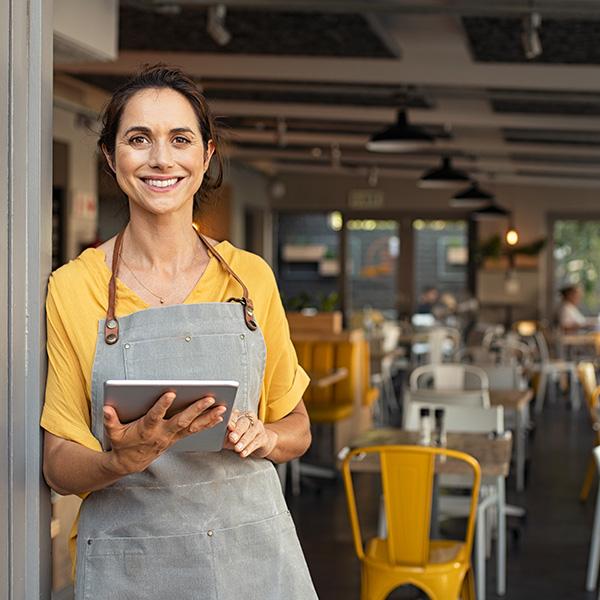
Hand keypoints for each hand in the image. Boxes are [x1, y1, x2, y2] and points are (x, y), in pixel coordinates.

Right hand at [103, 392, 226, 474]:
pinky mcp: (178, 438)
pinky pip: (196, 430)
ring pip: (193, 426)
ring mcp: (172, 436)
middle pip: (182, 420)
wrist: (130, 463)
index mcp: (146, 429)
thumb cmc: (122, 443)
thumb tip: (106, 408)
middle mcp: (163, 433)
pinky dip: (208, 423)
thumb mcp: (113, 433)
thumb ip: (110, 420)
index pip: (155, 416)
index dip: (162, 406)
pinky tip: (220, 416)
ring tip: (223, 407)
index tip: (171, 393)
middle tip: (209, 398)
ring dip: (208, 417)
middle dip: (196, 409)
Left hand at [224, 409, 277, 458]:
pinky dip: (249, 448)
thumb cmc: (240, 438)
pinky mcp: (263, 437)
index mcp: (240, 415)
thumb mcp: (230, 435)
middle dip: (237, 431)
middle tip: (232, 438)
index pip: (234, 415)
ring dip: (243, 441)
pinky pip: (256, 442)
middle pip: (244, 422)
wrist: (258, 443)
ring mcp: (258, 427)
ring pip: (251, 432)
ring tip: (237, 448)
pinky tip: (243, 453)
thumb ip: (224, 434)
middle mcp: (250, 418)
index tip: (228, 427)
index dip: (231, 420)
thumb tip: (216, 435)